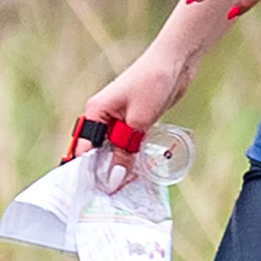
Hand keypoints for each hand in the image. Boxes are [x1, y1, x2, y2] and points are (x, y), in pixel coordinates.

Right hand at [76, 51, 190, 183]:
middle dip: (105, 173)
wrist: (176, 61)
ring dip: (120, 167)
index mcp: (95, 112)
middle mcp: (102, 117)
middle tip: (112, 199)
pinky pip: (128, 146)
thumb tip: (113, 180)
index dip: (88, 172)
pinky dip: (131, 158)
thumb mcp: (139, 121)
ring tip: (125, 192)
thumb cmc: (152, 83)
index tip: (95, 195)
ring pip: (114, 151)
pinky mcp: (134, 122)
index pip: (84, 149)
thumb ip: (126, 151)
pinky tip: (137, 175)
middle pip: (98, 152)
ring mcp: (118, 120)